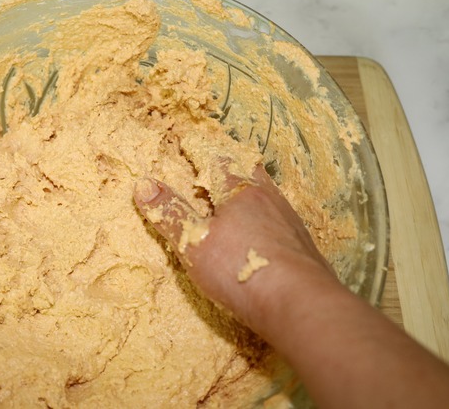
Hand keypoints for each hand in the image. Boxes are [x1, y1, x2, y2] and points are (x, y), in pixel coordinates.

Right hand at [133, 163, 337, 332]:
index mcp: (242, 193)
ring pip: (271, 200)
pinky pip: (283, 228)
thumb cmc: (240, 269)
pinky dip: (270, 226)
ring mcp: (292, 225)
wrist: (300, 305)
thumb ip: (170, 214)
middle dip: (236, 169)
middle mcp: (271, 201)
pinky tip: (266, 241)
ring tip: (244, 199)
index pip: (220, 162)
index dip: (203, 152)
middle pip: (252, 175)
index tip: (190, 143)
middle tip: (223, 164)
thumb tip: (143, 184)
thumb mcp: (194, 243)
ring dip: (256, 197)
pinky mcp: (305, 250)